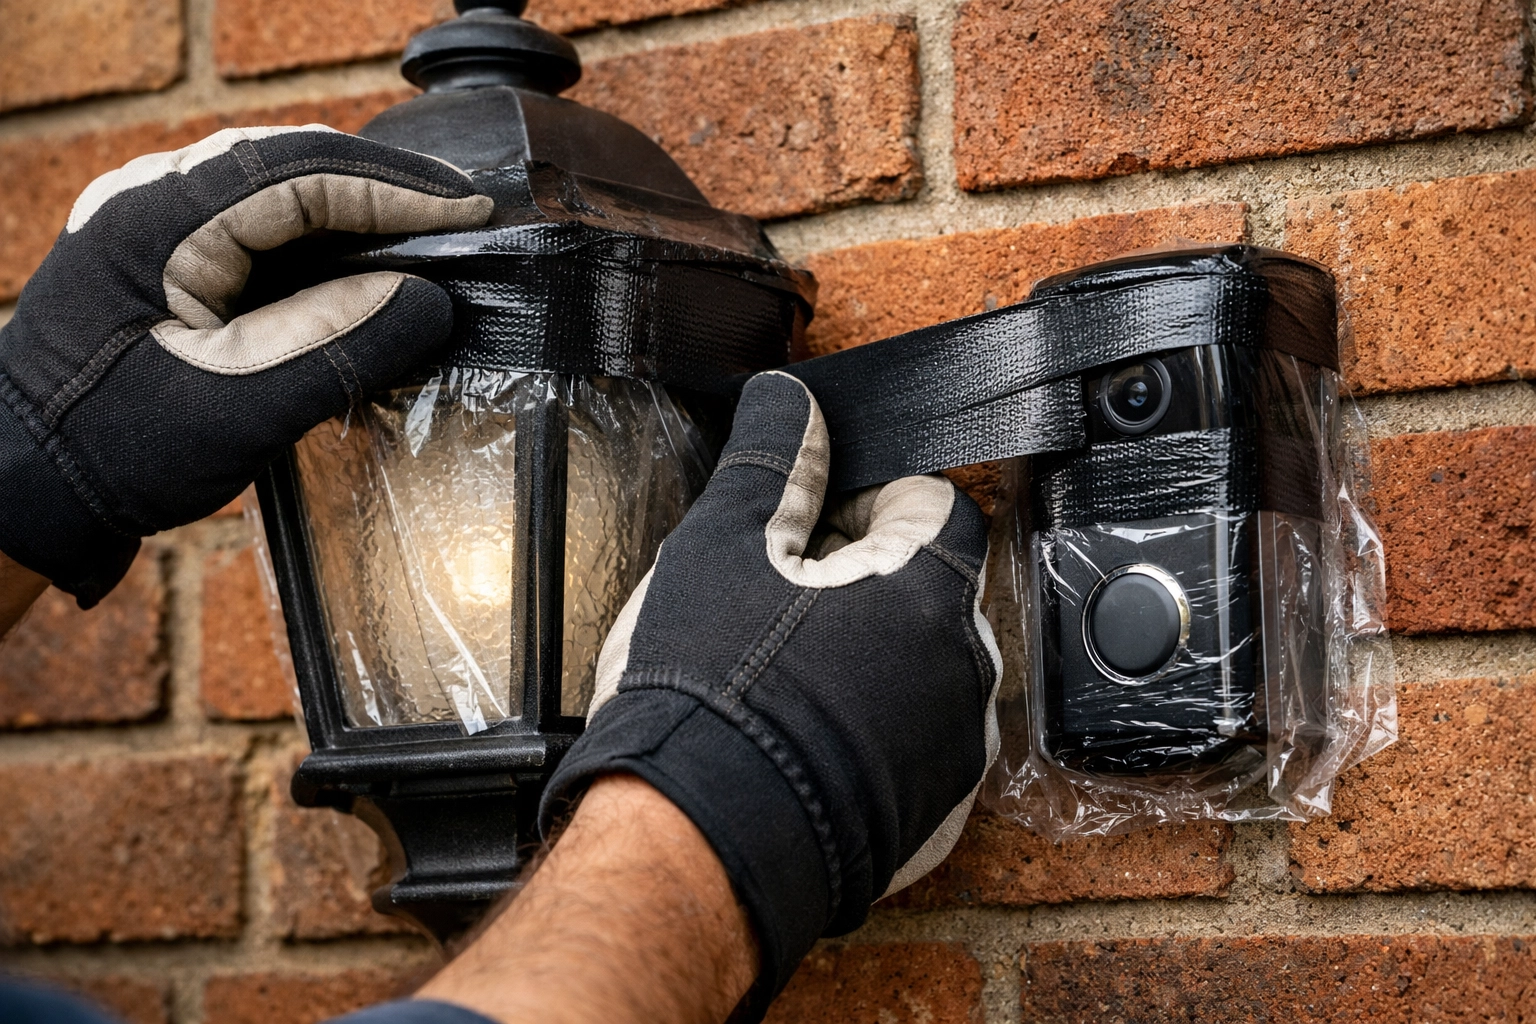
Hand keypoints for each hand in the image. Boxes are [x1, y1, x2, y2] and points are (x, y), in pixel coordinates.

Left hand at [0, 126, 492, 606]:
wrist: (27, 482)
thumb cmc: (119, 447)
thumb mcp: (245, 403)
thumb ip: (343, 343)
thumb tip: (430, 302)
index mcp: (160, 218)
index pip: (303, 173)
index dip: (398, 189)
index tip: (471, 211)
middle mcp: (149, 196)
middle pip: (291, 162)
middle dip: (384, 186)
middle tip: (462, 215)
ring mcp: (148, 217)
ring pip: (274, 183)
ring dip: (354, 205)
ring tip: (429, 230)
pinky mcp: (158, 248)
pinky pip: (252, 217)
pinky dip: (317, 232)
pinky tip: (363, 257)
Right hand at [541, 371, 1001, 1019]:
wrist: (696, 850)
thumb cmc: (709, 702)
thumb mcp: (721, 547)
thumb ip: (771, 461)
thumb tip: (791, 402)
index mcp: (925, 588)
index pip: (933, 502)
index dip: (867, 496)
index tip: (814, 519)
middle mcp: (963, 668)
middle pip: (932, 584)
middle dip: (867, 575)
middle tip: (781, 596)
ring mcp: (955, 751)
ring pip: (925, 667)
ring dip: (871, 653)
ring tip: (785, 672)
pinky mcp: (935, 818)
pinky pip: (916, 746)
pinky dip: (873, 729)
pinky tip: (804, 735)